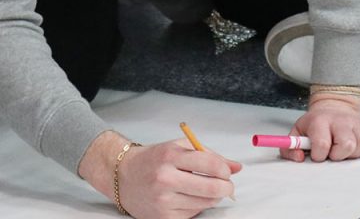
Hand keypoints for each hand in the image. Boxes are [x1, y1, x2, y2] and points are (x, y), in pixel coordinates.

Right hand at [81, 132, 240, 218]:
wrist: (123, 176)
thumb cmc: (154, 159)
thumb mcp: (180, 147)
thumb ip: (210, 155)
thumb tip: (237, 167)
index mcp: (171, 156)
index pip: (211, 164)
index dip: (225, 170)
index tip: (226, 172)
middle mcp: (165, 179)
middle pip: (211, 188)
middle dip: (226, 188)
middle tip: (227, 186)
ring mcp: (162, 200)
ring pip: (204, 203)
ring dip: (212, 198)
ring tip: (207, 190)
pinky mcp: (161, 217)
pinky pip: (191, 214)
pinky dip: (197, 207)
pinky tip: (190, 198)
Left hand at [283, 94, 359, 162]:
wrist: (334, 106)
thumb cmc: (316, 125)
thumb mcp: (297, 132)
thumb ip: (289, 148)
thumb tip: (299, 158)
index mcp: (321, 121)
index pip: (322, 144)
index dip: (319, 155)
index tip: (317, 153)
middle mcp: (342, 120)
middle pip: (347, 145)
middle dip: (339, 155)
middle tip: (334, 152)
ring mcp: (359, 124)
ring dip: (355, 153)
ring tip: (346, 150)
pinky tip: (359, 147)